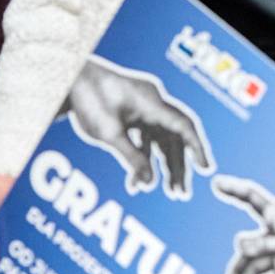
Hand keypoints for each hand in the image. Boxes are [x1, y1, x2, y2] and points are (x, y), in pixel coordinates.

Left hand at [65, 56, 213, 197]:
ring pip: (162, 139)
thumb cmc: (88, 101)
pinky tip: (137, 181)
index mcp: (153, 102)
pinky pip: (146, 137)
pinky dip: (143, 157)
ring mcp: (145, 107)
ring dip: (164, 164)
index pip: (184, 126)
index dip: (197, 148)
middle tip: (180, 194)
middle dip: (178, 166)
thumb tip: (150, 184)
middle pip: (175, 137)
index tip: (206, 170)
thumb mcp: (108, 134)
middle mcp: (154, 103)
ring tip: (168, 191)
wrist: (68, 79)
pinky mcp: (134, 113)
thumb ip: (132, 158)